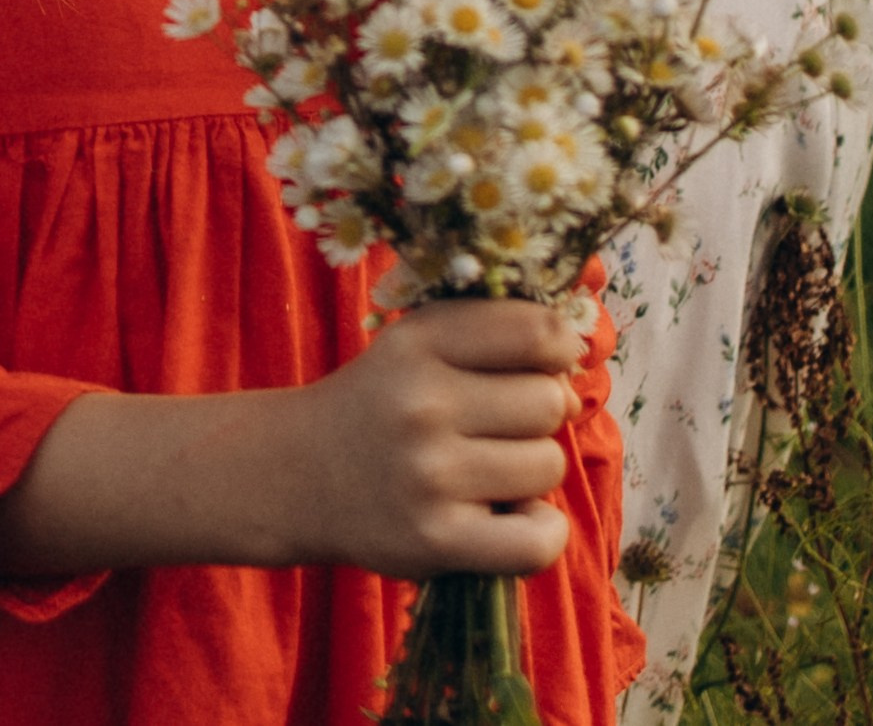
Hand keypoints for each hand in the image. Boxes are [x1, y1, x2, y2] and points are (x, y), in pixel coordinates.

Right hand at [287, 298, 580, 578]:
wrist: (297, 474)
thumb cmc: (379, 402)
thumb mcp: (415, 341)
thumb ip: (489, 331)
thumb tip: (575, 356)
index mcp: (421, 340)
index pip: (534, 331)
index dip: (561, 347)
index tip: (551, 362)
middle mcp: (424, 402)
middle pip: (548, 402)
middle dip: (540, 413)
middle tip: (502, 426)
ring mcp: (430, 475)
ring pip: (547, 466)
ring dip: (533, 471)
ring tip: (491, 471)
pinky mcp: (435, 540)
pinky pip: (537, 540)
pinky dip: (542, 532)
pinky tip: (515, 518)